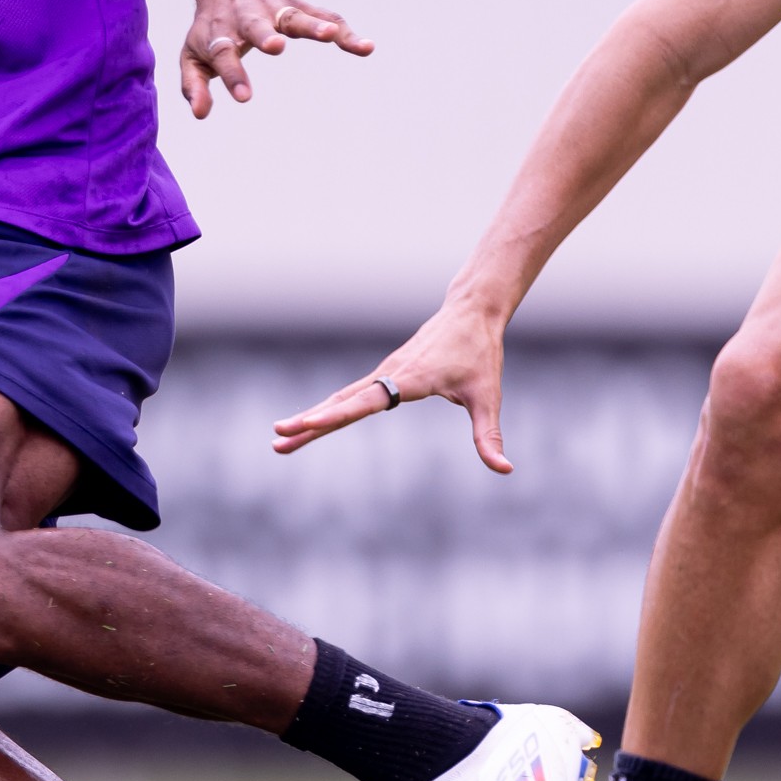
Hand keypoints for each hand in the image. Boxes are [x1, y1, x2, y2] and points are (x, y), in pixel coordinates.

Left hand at [180, 0, 371, 117]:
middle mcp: (247, 16)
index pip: (224, 53)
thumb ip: (194, 84)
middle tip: (276, 47)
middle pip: (257, 25)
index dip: (233, 74)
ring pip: (296, 15)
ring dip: (313, 25)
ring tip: (331, 34)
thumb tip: (199, 115)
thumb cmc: (210, 25)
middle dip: (266, 36)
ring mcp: (275, 9)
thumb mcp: (193, 53)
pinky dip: (345, 32)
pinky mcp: (298, 6)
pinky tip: (366, 47)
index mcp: (220, 31)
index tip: (245, 97)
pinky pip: (325, 17)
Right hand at [272, 297, 512, 470]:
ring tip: (281, 437)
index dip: (336, 415)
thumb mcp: (488, 397)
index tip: (308, 424)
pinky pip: (349, 394)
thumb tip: (504, 469)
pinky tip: (311, 422)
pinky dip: (327, 409)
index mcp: (409, 379)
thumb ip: (490, 436)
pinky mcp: (384, 373)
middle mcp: (388, 374)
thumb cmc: (480, 353)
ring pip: (340, 398)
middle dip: (308, 423)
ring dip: (311, 418)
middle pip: (341, 402)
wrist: (471, 311)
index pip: (366, 402)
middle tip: (277, 441)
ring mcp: (383, 373)